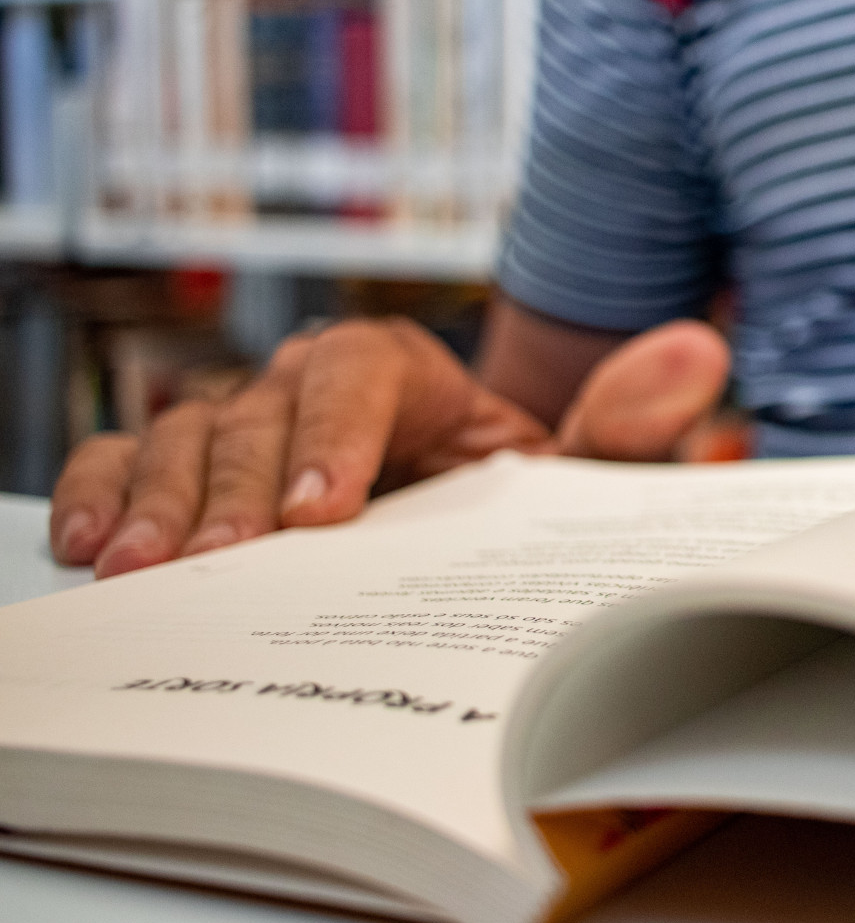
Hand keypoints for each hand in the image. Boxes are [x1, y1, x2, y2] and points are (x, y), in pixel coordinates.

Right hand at [49, 317, 731, 578]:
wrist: (468, 518)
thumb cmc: (515, 495)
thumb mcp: (573, 471)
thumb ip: (626, 420)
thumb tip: (699, 351)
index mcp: (408, 373)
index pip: (361, 370)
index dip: (337, 434)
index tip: (328, 512)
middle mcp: (314, 391)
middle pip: (258, 412)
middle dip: (235, 490)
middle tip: (214, 563)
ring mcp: (245, 430)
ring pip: (182, 436)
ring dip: (156, 500)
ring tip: (139, 571)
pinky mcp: (192, 471)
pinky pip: (120, 458)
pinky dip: (96, 490)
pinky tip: (87, 545)